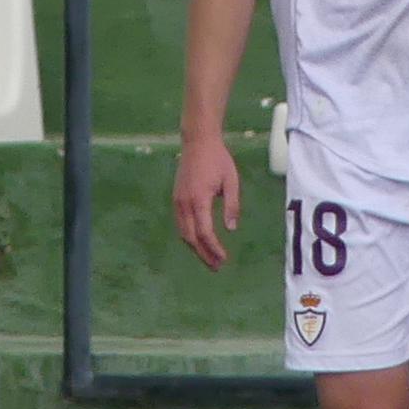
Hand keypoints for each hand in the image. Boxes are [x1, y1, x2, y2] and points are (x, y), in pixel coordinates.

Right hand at [173, 132, 241, 271]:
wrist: (197, 141)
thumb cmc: (218, 159)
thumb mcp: (232, 181)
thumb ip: (232, 206)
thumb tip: (231, 229)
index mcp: (199, 199)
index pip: (204, 232)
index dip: (213, 248)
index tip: (223, 258)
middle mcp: (184, 203)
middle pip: (191, 237)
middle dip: (203, 254)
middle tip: (217, 267)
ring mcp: (177, 201)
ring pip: (183, 233)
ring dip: (195, 248)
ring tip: (209, 258)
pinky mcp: (176, 199)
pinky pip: (180, 224)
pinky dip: (189, 237)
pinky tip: (199, 242)